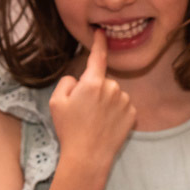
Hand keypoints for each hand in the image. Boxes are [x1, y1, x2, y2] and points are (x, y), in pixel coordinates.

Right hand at [50, 29, 135, 168]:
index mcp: (92, 82)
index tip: (102, 33)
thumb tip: (79, 79)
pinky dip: (116, 113)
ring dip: (106, 102)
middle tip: (83, 110)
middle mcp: (112, 88)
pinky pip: (123, 107)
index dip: (99, 43)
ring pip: (114, 94)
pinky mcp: (133, 115)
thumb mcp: (56, 102)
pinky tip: (107, 125)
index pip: (97, 57)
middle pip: (102, 81)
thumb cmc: (70, 129)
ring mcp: (125, 102)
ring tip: (95, 120)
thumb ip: (68, 82)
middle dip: (94, 90)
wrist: (88, 156)